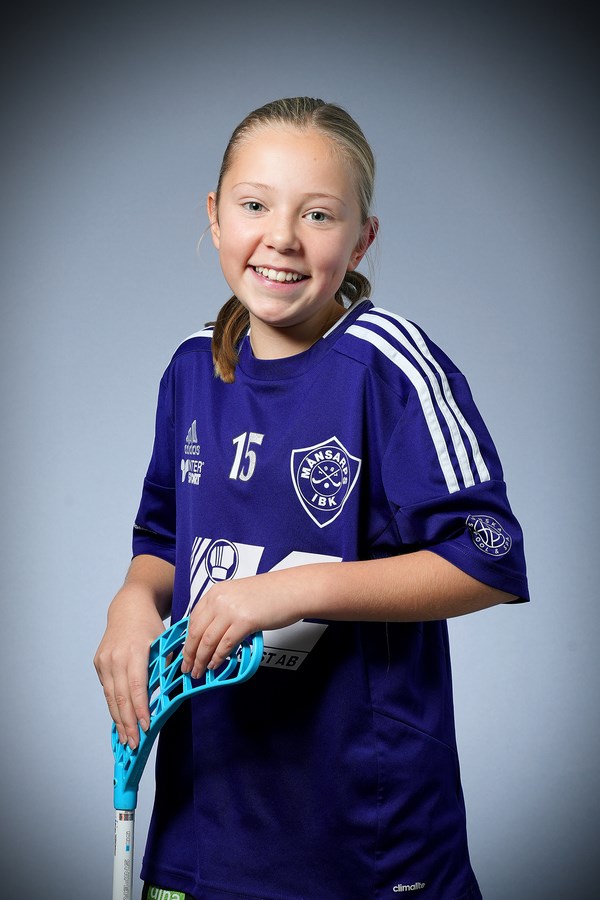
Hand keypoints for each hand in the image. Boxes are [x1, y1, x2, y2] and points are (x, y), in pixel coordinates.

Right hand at [93, 588, 164, 749]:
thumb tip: (167, 696)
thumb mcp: (163, 643)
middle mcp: (116, 657)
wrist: (128, 608)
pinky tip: (120, 721)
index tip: (146, 726)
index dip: (140, 708)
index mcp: (134, 651)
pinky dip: (114, 707)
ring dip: (119, 720)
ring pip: (111, 697)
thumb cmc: (150, 626)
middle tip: (135, 744)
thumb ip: (164, 668)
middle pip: (121, 696)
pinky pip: (107, 690)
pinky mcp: (99, 664)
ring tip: (127, 740)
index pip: (137, 685)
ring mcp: (104, 661)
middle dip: (128, 723)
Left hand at [181, 570, 304, 678]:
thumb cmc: (271, 593)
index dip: (187, 639)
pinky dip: (218, 658)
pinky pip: (225, 645)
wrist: (292, 589)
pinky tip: (216, 665)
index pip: (193, 619)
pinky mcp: (244, 622)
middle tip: (187, 667)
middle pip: (196, 632)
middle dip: (189, 653)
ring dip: (201, 660)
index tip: (185, 652)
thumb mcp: (238, 596)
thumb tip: (211, 633)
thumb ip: (223, 610)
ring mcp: (231, 610)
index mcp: (216, 592)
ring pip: (207, 641)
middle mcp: (219, 599)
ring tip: (199, 671)